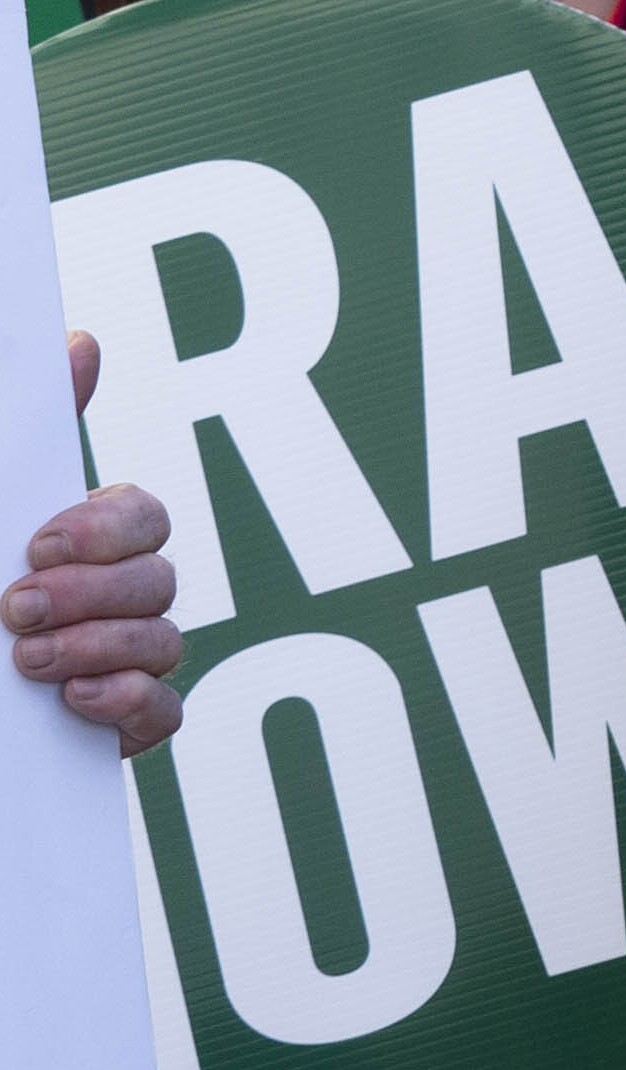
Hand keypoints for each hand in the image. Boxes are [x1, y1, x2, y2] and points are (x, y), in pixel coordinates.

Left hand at [21, 334, 181, 759]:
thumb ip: (17, 437)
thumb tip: (81, 344)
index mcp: (80, 543)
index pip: (143, 516)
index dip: (106, 531)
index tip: (38, 544)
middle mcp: (111, 599)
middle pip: (160, 579)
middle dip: (94, 595)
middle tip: (17, 610)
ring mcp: (119, 662)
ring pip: (165, 644)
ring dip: (100, 649)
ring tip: (26, 665)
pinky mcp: (117, 725)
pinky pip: (165, 714)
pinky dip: (128, 706)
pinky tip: (72, 703)